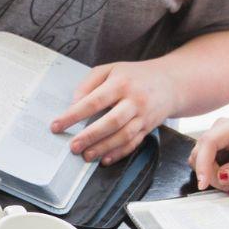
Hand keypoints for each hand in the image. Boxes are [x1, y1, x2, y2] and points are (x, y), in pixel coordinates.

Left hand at [51, 60, 177, 165]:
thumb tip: (73, 103)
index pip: (93, 101)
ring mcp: (144, 116)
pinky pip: (134, 143)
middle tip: (73, 146)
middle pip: (111, 122)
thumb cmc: (134, 75)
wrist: (171, 82)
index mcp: (120, 83)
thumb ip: (89, 83)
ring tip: (86, 155)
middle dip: (90, 136)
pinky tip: (105, 159)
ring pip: (123, 136)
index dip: (73, 115)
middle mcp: (134, 100)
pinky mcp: (149, 128)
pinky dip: (119, 153)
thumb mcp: (110, 69)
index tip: (57, 125)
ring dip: (103, 148)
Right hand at [188, 116, 228, 194]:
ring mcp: (219, 137)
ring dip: (212, 176)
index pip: (209, 142)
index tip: (203, 183)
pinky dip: (215, 176)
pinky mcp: (218, 148)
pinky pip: (206, 163)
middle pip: (201, 151)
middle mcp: (223, 128)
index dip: (203, 163)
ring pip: (200, 159)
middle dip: (210, 173)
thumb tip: (221, 175)